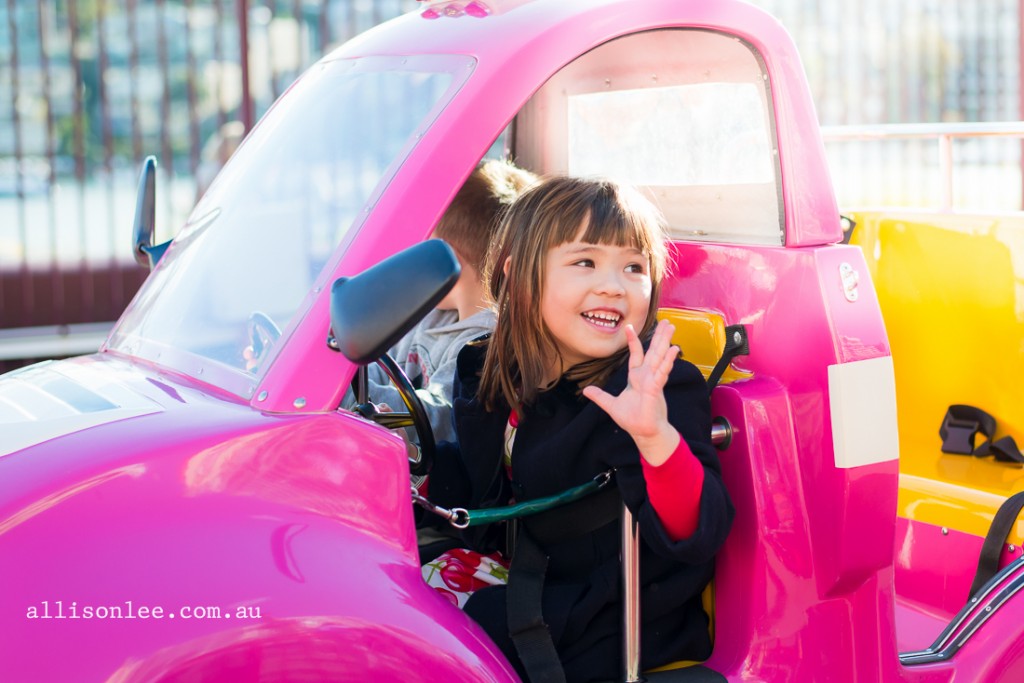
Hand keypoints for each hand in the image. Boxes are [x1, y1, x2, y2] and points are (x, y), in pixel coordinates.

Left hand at [582, 319, 680, 465]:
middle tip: (667, 321)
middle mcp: (647, 376)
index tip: (628, 326)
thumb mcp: (611, 406)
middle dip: (659, 336)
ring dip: (665, 342)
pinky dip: (668, 361)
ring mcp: (653, 380)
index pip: (635, 354)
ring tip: (672, 327)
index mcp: (636, 377)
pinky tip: (674, 349)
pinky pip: (662, 372)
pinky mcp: (656, 388)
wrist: (643, 432)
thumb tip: (586, 391)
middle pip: (653, 351)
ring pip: (659, 357)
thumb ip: (600, 396)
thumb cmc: (632, 419)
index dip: (633, 341)